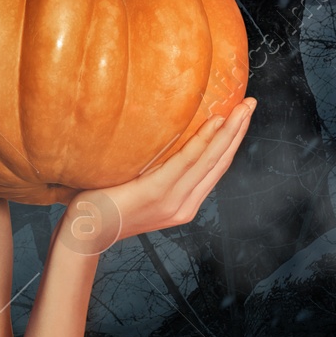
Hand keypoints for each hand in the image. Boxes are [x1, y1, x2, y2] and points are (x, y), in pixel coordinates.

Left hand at [59, 98, 255, 253]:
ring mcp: (172, 201)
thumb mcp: (138, 188)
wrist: (84, 233)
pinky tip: (214, 123)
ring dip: (229, 131)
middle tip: (251, 102)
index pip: (215, 169)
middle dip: (239, 131)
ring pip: (209, 160)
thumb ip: (155, 171)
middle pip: (219, 162)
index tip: (242, 116)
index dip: (232, 142)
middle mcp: (184, 205)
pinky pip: (184, 163)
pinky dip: (202, 141)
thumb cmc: (104, 205)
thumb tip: (160, 139)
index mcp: (183, 204)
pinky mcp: (155, 193)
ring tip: (241, 107)